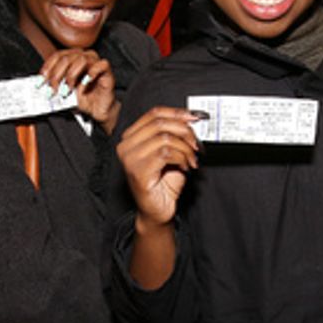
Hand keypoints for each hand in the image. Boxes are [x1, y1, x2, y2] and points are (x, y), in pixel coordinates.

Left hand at [40, 48, 118, 133]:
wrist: (97, 111)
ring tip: (67, 90)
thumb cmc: (82, 99)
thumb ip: (54, 86)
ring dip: (71, 75)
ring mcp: (96, 63)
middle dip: (56, 75)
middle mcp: (83, 57)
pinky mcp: (107, 72)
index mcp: (72, 58)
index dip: (48, 68)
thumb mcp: (63, 92)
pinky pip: (102, 64)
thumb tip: (41, 85)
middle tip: (52, 90)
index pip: (57, 56)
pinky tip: (86, 82)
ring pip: (81, 59)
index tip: (41, 81)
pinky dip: (92, 72)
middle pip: (66, 58)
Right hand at [115, 106, 200, 227]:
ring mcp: (130, 159)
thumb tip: (190, 119)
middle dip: (184, 132)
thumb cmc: (163, 183)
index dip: (177, 113)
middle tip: (196, 144)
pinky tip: (185, 167)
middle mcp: (126, 146)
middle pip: (160, 123)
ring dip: (185, 149)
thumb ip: (175, 135)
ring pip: (165, 138)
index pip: (154, 113)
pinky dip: (182, 158)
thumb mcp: (171, 152)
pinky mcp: (138, 171)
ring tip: (191, 160)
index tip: (194, 117)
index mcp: (131, 137)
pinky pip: (166, 154)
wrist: (158, 210)